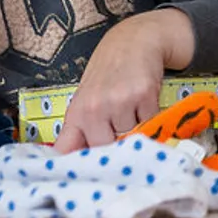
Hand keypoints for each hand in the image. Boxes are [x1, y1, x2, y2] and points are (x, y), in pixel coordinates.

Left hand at [52, 9, 194, 153]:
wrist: (132, 42)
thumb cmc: (107, 77)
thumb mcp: (85, 103)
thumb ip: (77, 135)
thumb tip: (65, 164)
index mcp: (77, 114)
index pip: (73, 152)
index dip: (83, 165)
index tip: (90, 175)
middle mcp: (95, 108)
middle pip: (109, 149)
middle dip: (117, 144)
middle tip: (121, 129)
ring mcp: (119, 101)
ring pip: (133, 137)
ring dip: (137, 129)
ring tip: (133, 111)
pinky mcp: (143, 94)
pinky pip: (152, 123)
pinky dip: (152, 118)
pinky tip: (145, 103)